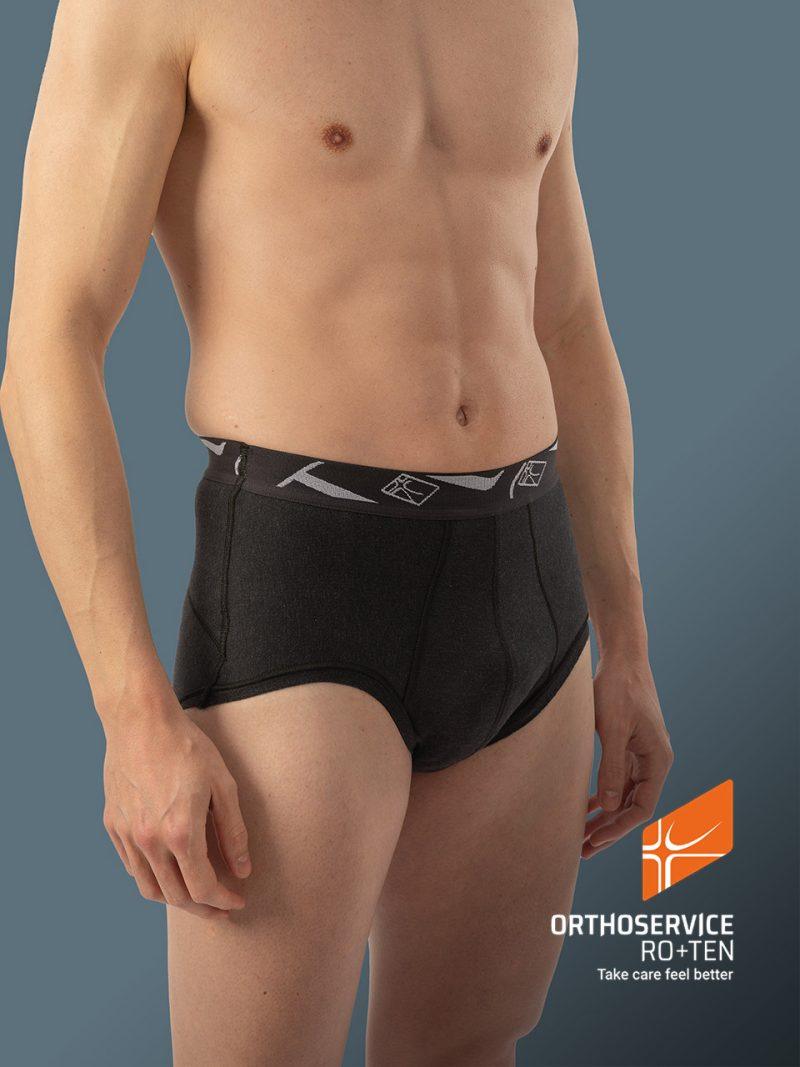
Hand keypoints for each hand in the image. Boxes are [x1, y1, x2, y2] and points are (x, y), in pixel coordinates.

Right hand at [102, 698, 251, 917]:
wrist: (141, 721)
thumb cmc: (187, 748)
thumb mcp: (222, 785)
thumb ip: (233, 832)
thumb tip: (243, 869)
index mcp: (181, 833)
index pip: (203, 888)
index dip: (223, 901)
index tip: (237, 902)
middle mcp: (150, 841)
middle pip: (176, 896)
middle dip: (203, 908)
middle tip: (221, 907)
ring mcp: (127, 835)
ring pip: (149, 888)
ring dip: (175, 899)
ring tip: (196, 895)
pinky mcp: (113, 825)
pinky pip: (132, 867)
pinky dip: (152, 878)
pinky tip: (169, 870)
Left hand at [583, 652, 672, 858]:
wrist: (622, 659)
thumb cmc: (618, 690)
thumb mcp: (611, 730)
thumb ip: (612, 768)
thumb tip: (610, 807)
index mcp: (657, 759)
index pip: (642, 807)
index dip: (619, 828)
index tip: (595, 840)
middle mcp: (654, 761)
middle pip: (633, 806)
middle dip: (609, 828)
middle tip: (582, 848)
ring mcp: (641, 755)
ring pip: (624, 796)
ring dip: (604, 815)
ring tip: (580, 834)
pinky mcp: (628, 747)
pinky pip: (618, 781)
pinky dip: (603, 795)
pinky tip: (586, 806)